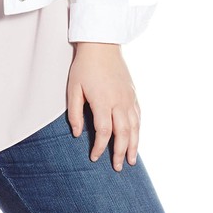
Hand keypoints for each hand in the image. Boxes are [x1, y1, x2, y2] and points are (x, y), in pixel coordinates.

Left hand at [67, 42, 139, 170]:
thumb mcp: (73, 88)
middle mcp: (119, 102)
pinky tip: (136, 139)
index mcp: (103, 101)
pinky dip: (138, 131)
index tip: (94, 157)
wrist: (102, 45)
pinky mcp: (133, 94)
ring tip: (132, 161)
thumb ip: (76, 113)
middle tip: (118, 167)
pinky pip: (138, 117)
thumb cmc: (84, 67)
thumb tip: (78, 134)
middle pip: (123, 134)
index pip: (103, 132)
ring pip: (135, 127)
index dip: (100, 147)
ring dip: (134, 146)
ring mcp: (128, 98)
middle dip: (120, 153)